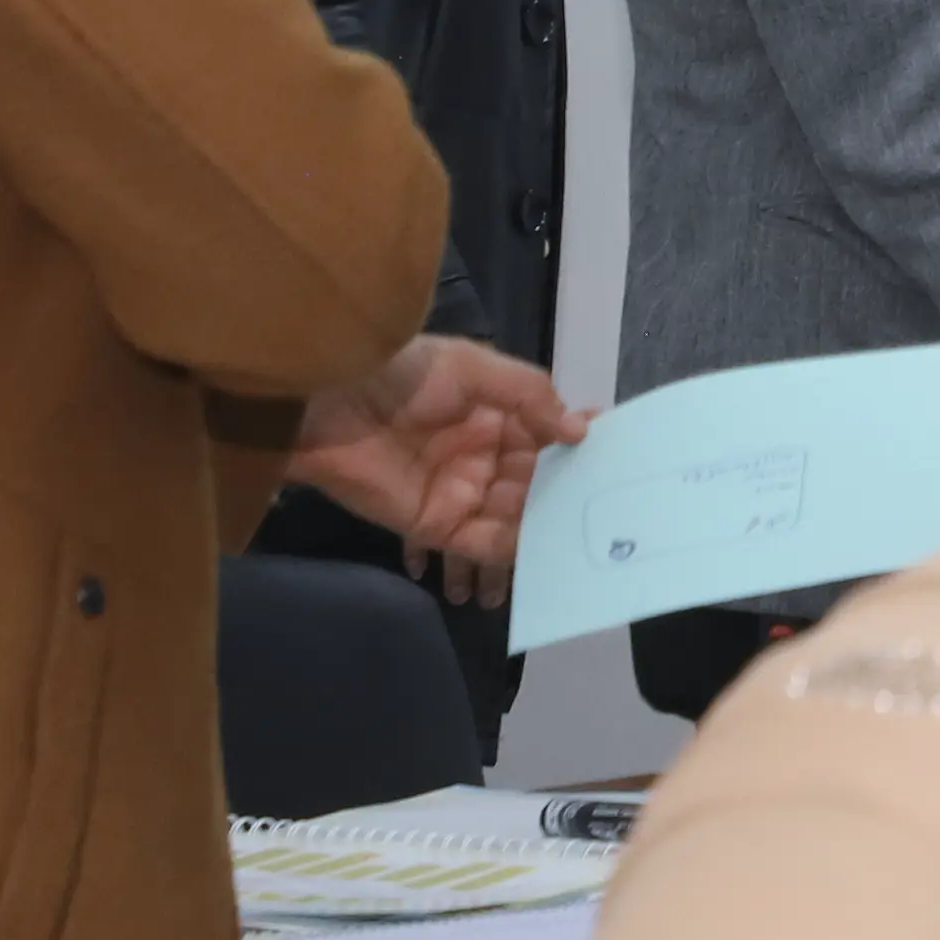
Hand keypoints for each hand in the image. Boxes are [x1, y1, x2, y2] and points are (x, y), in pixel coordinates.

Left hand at [288, 335, 588, 580]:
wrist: (326, 407)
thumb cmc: (401, 375)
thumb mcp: (470, 367)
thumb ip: (529, 394)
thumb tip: (580, 430)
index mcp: (497, 415)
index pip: (549, 438)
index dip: (578, 452)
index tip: (613, 465)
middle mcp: (486, 457)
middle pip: (537, 489)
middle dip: (563, 509)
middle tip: (602, 529)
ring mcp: (461, 493)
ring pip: (512, 525)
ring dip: (535, 546)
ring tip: (566, 563)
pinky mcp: (434, 525)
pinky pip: (477, 548)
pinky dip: (499, 564)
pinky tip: (525, 572)